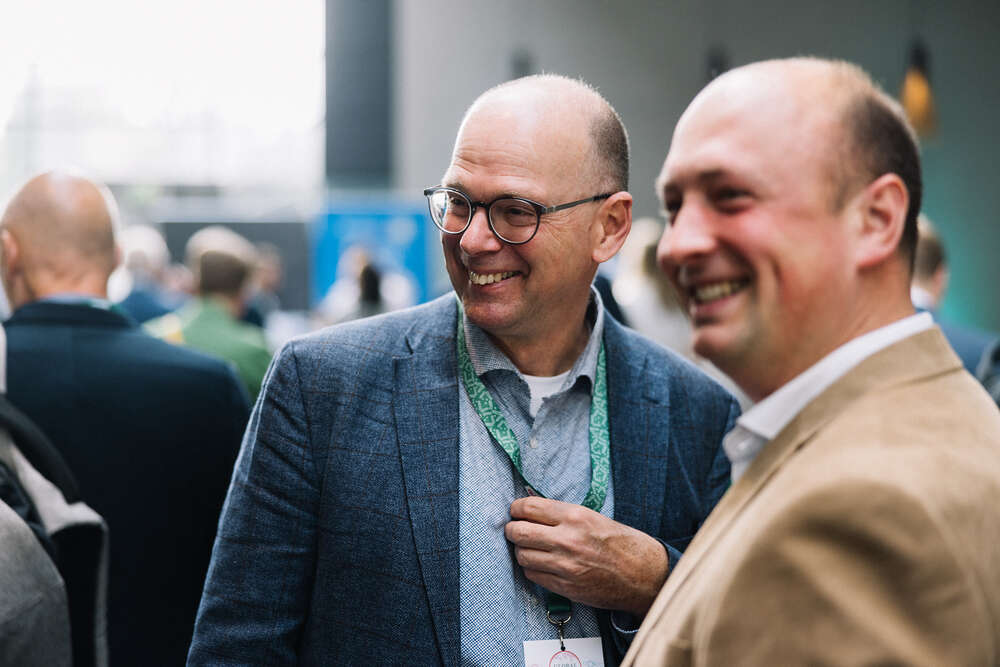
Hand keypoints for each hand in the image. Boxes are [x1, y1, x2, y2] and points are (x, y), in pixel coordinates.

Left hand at [504, 496, 668, 616]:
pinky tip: (541, 564)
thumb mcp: (593, 517)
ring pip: (522, 555)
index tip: (516, 511)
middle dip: (512, 530)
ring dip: (521, 550)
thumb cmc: (620, 543)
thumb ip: (562, 514)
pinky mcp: (565, 587)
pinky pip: (533, 576)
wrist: (643, 575)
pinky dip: (532, 569)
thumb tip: (531, 509)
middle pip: (518, 532)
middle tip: (515, 529)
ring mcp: (565, 565)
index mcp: (575, 516)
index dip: (516, 509)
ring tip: (530, 547)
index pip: (529, 508)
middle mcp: (568, 540)